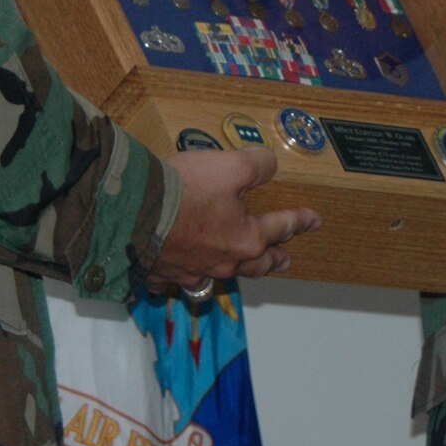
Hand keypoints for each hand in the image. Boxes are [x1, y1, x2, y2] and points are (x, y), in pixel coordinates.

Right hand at [146, 146, 320, 293]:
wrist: (132, 211)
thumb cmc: (184, 189)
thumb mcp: (231, 165)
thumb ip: (257, 164)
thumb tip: (269, 164)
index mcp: (245, 238)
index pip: (280, 227)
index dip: (299, 220)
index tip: (314, 220)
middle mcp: (222, 261)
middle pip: (256, 263)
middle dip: (272, 260)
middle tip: (285, 260)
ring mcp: (192, 271)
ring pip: (219, 276)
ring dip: (234, 271)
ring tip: (238, 270)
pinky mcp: (162, 272)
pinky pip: (177, 281)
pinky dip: (183, 277)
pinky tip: (182, 274)